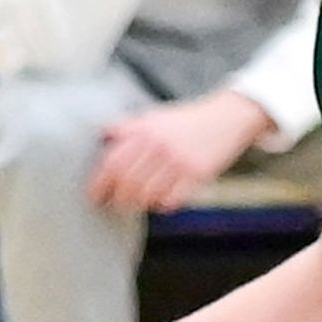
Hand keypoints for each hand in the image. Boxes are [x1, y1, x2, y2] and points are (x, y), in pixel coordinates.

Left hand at [91, 84, 278, 210]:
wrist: (226, 118)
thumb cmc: (186, 120)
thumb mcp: (154, 117)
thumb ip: (129, 128)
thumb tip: (103, 135)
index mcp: (144, 130)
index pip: (112, 163)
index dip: (99, 184)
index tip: (95, 195)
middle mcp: (159, 145)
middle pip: (127, 183)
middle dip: (117, 199)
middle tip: (114, 204)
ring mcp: (179, 161)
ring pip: (147, 195)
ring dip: (139, 204)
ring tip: (136, 203)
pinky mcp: (197, 174)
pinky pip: (171, 201)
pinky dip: (161, 205)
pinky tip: (160, 200)